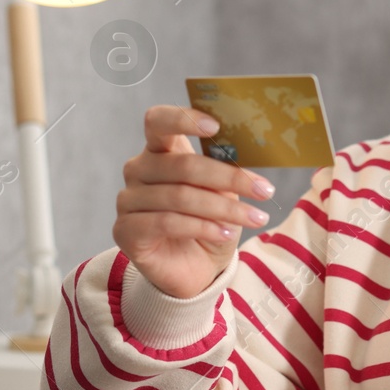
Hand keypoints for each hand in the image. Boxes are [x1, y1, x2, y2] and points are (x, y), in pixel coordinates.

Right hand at [114, 105, 276, 298]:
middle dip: (229, 178)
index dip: (183, 119)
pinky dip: (202, 227)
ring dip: (224, 209)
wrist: (195, 269)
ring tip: (254, 218)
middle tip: (264, 190)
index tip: (215, 127)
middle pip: (182, 165)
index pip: (158, 122)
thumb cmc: (209, 224)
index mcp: (160, 151)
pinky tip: (225, 234)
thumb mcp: (223, 194)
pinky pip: (166, 222)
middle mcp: (138, 170)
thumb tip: (245, 161)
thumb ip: (224, 172)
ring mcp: (128, 200)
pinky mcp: (125, 230)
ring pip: (180, 197)